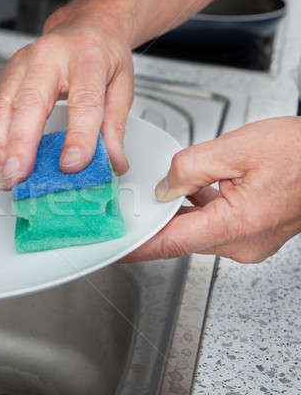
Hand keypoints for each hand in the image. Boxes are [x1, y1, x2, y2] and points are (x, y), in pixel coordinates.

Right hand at [0, 0, 135, 189]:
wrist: (86, 28)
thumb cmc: (102, 55)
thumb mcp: (121, 86)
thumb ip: (115, 126)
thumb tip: (112, 162)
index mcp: (87, 57)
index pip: (83, 100)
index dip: (77, 136)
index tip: (72, 165)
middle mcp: (50, 56)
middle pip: (31, 102)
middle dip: (22, 145)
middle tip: (19, 176)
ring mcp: (23, 63)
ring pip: (5, 106)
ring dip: (2, 147)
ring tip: (6, 177)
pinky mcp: (8, 74)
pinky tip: (2, 161)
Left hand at [122, 117, 300, 263]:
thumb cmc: (300, 152)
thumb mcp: (236, 148)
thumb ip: (189, 168)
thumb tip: (164, 187)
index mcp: (235, 225)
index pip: (169, 244)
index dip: (137, 246)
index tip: (114, 249)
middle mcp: (242, 244)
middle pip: (181, 236)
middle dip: (157, 219)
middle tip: (136, 201)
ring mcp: (249, 243)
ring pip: (197, 230)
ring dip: (181, 211)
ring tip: (183, 185)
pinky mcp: (253, 236)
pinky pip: (214, 226)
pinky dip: (200, 210)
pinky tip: (202, 188)